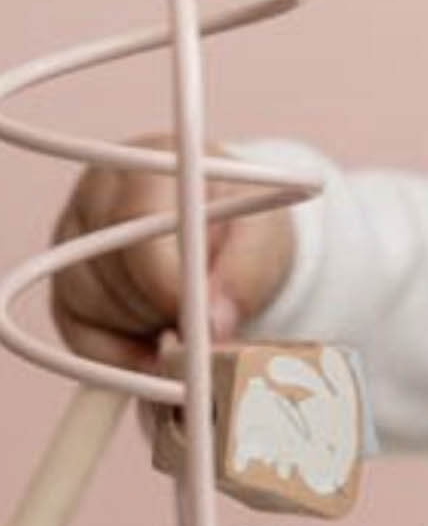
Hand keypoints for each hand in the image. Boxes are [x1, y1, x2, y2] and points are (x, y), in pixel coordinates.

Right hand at [50, 137, 294, 370]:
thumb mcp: (265, 240)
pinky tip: (157, 346)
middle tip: (206, 314)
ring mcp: (71, 241)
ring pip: (91, 305)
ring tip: (185, 313)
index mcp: (146, 169)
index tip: (198, 319)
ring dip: (146, 328)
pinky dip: (123, 356)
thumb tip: (213, 326)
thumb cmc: (247, 229)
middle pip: (108, 269)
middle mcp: (95, 197)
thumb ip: (243, 274)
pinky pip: (80, 338)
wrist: (233, 237)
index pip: (132, 218)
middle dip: (163, 308)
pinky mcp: (65, 287)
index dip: (163, 278)